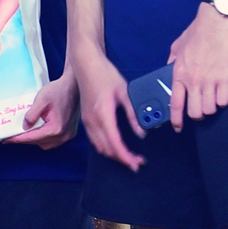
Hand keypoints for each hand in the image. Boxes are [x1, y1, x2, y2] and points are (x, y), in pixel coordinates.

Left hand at [7, 72, 78, 147]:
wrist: (74, 86)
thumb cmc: (59, 90)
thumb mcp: (41, 100)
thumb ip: (31, 115)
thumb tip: (24, 127)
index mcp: (56, 128)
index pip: (33, 138)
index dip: (18, 139)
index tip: (7, 139)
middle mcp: (63, 135)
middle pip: (39, 142)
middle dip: (26, 139)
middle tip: (12, 136)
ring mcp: (68, 135)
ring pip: (46, 143)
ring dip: (35, 139)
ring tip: (24, 133)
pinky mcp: (70, 132)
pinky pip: (53, 140)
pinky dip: (44, 137)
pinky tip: (37, 130)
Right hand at [74, 48, 140, 169]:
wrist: (86, 65)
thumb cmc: (105, 74)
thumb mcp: (124, 92)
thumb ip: (132, 114)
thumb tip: (141, 133)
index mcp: (103, 115)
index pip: (114, 143)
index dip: (126, 157)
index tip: (137, 163)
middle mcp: (92, 122)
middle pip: (107, 150)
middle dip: (122, 159)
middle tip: (138, 162)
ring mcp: (87, 122)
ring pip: (100, 148)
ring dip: (114, 155)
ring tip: (129, 157)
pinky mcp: (86, 120)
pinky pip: (95, 141)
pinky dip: (106, 148)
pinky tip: (116, 147)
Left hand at [168, 7, 227, 130]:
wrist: (215, 22)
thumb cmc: (195, 32)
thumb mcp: (176, 47)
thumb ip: (171, 63)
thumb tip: (170, 73)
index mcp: (178, 74)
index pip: (176, 104)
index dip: (177, 120)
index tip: (178, 128)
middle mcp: (193, 81)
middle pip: (195, 113)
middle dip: (197, 115)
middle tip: (200, 109)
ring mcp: (210, 81)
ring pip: (210, 110)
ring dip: (211, 108)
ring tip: (212, 101)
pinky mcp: (225, 78)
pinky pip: (224, 101)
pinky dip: (223, 101)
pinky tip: (222, 94)